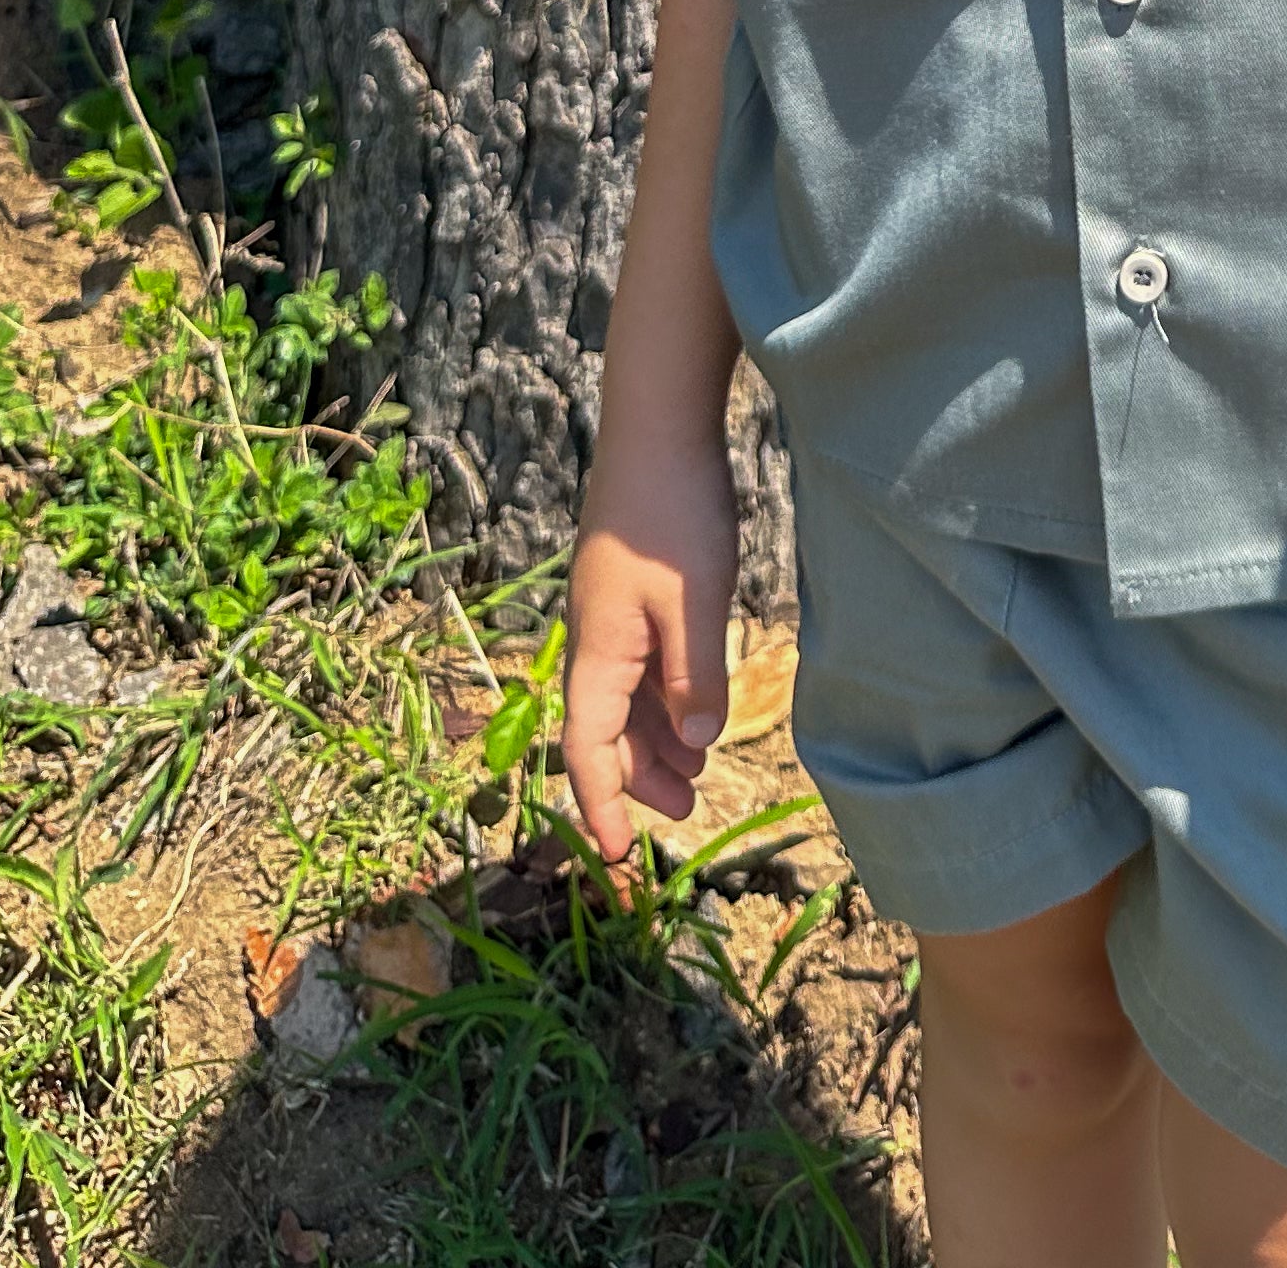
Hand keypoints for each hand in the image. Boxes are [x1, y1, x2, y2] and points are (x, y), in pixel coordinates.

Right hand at [563, 420, 739, 869]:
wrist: (660, 428)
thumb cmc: (675, 512)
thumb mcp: (697, 601)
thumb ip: (697, 677)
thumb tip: (699, 747)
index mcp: (599, 652)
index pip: (587, 751)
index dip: (603, 807)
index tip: (620, 858)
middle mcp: (596, 641)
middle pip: (604, 733)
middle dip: (638, 780)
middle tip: (687, 810)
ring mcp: (612, 616)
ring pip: (624, 701)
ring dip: (655, 742)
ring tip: (697, 772)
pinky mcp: (632, 594)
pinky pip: (640, 667)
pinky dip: (665, 699)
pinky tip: (696, 706)